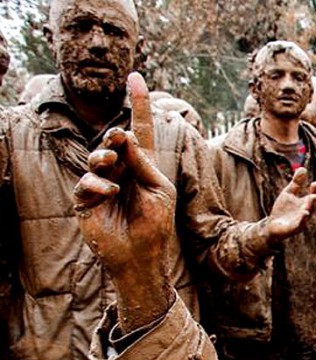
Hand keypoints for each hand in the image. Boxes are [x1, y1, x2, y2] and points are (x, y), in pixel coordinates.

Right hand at [74, 72, 176, 330]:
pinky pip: (86, 184)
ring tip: (112, 161)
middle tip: (119, 136)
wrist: (144, 256)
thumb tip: (127, 136)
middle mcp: (121, 171)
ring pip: (96, 159)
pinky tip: (110, 192)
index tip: (136, 76)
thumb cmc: (156, 224)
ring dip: (103, 157)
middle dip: (115, 137)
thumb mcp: (159, 190)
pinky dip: (98, 184)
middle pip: (113, 143)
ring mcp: (102, 185)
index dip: (139, 104)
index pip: (140, 129)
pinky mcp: (86, 202)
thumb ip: (144, 163)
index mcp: (143, 164)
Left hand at [268, 168, 315, 241]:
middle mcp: (307, 209)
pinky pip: (302, 223)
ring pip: (309, 211)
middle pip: (314, 201)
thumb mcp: (289, 193)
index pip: (315, 192)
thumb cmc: (282, 209)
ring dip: (311, 204)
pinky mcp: (296, 227)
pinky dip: (304, 218)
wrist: (272, 225)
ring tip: (313, 196)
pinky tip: (305, 213)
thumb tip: (303, 168)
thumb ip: (296, 182)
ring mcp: (303, 219)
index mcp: (306, 201)